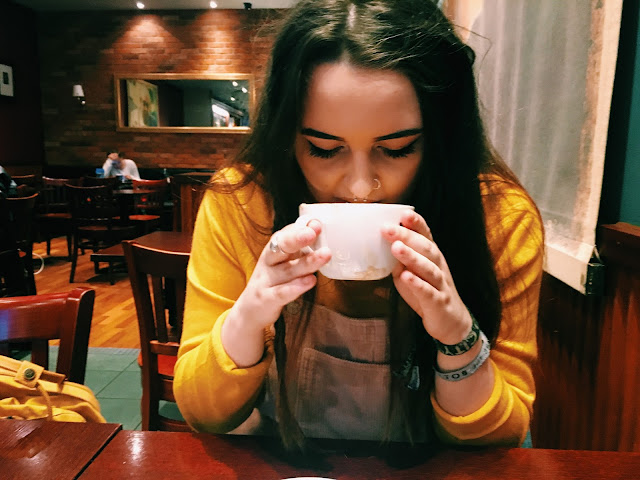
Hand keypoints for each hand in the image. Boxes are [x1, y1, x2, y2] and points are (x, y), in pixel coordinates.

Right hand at [232, 219, 330, 331]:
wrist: (250, 311)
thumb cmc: (272, 282)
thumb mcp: (282, 262)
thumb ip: (298, 247)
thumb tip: (315, 226)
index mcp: (273, 251)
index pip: (283, 235)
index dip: (299, 228)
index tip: (315, 224)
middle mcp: (268, 263)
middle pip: (281, 248)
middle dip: (296, 238)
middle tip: (312, 232)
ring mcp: (266, 281)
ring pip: (287, 270)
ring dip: (307, 262)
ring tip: (325, 255)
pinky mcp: (267, 300)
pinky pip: (282, 293)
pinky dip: (296, 287)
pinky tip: (311, 281)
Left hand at [382, 211, 471, 344]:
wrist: (450, 321)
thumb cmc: (427, 292)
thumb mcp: (412, 273)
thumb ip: (399, 260)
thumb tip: (378, 247)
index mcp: (432, 257)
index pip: (426, 236)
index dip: (417, 224)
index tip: (403, 213)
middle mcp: (439, 266)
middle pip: (426, 248)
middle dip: (407, 236)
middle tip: (387, 228)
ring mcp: (440, 284)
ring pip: (428, 267)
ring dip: (412, 256)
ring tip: (396, 247)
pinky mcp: (439, 302)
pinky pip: (428, 292)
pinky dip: (417, 284)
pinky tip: (406, 277)